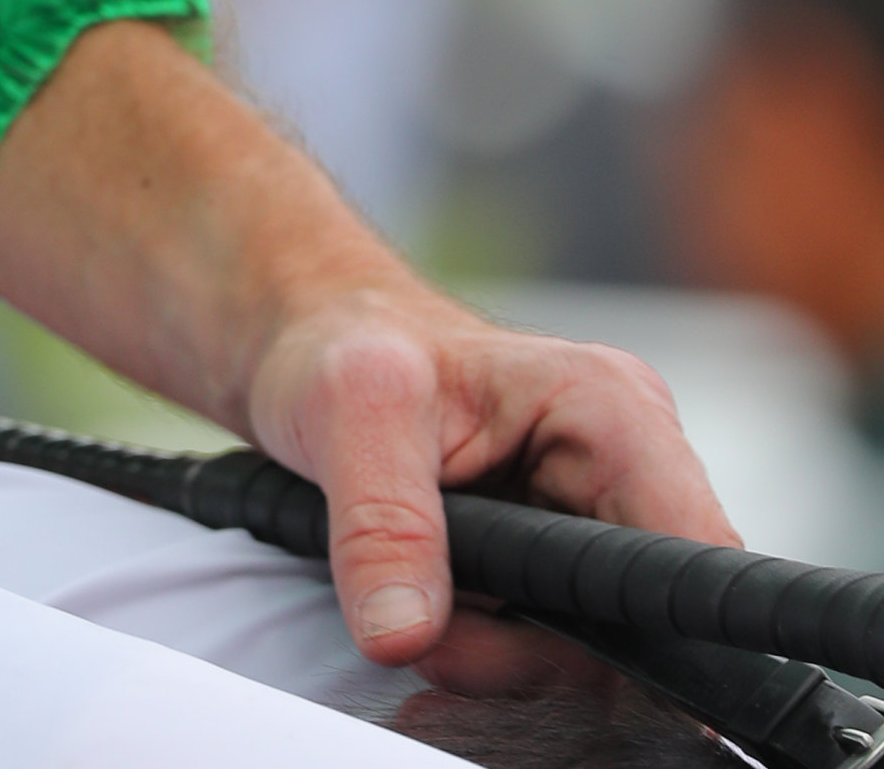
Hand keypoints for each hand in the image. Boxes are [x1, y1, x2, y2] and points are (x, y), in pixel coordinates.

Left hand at [245, 282, 736, 677]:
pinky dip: (490, 658)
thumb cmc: (343, 343)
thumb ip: (384, 524)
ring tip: (416, 611)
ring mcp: (593, 524)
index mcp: (612, 410)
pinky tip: (434, 624)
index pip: (693, 552)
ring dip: (500, 661)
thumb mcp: (352, 410)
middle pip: (639, 626)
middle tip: (436, 631)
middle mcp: (621, 471)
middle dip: (535, 654)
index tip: (566, 660)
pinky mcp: (557, 569)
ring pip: (591, 656)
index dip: (655, 630)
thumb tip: (404, 634)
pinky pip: (550, 651)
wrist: (312, 345)